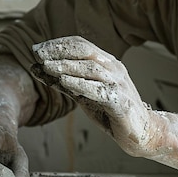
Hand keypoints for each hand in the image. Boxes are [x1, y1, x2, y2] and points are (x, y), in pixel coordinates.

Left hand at [31, 36, 157, 156]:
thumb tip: (37, 68)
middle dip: (60, 50)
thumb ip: (64, 82)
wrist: (141, 132)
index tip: (37, 48)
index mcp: (107, 63)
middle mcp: (114, 69)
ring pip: (92, 68)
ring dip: (67, 66)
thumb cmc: (111, 112)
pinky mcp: (120, 101)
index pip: (82, 44)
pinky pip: (99, 90)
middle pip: (86, 51)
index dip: (59, 43)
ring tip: (47, 66)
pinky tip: (64, 82)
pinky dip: (80, 84)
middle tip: (38, 53)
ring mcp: (119, 84)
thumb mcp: (84, 95)